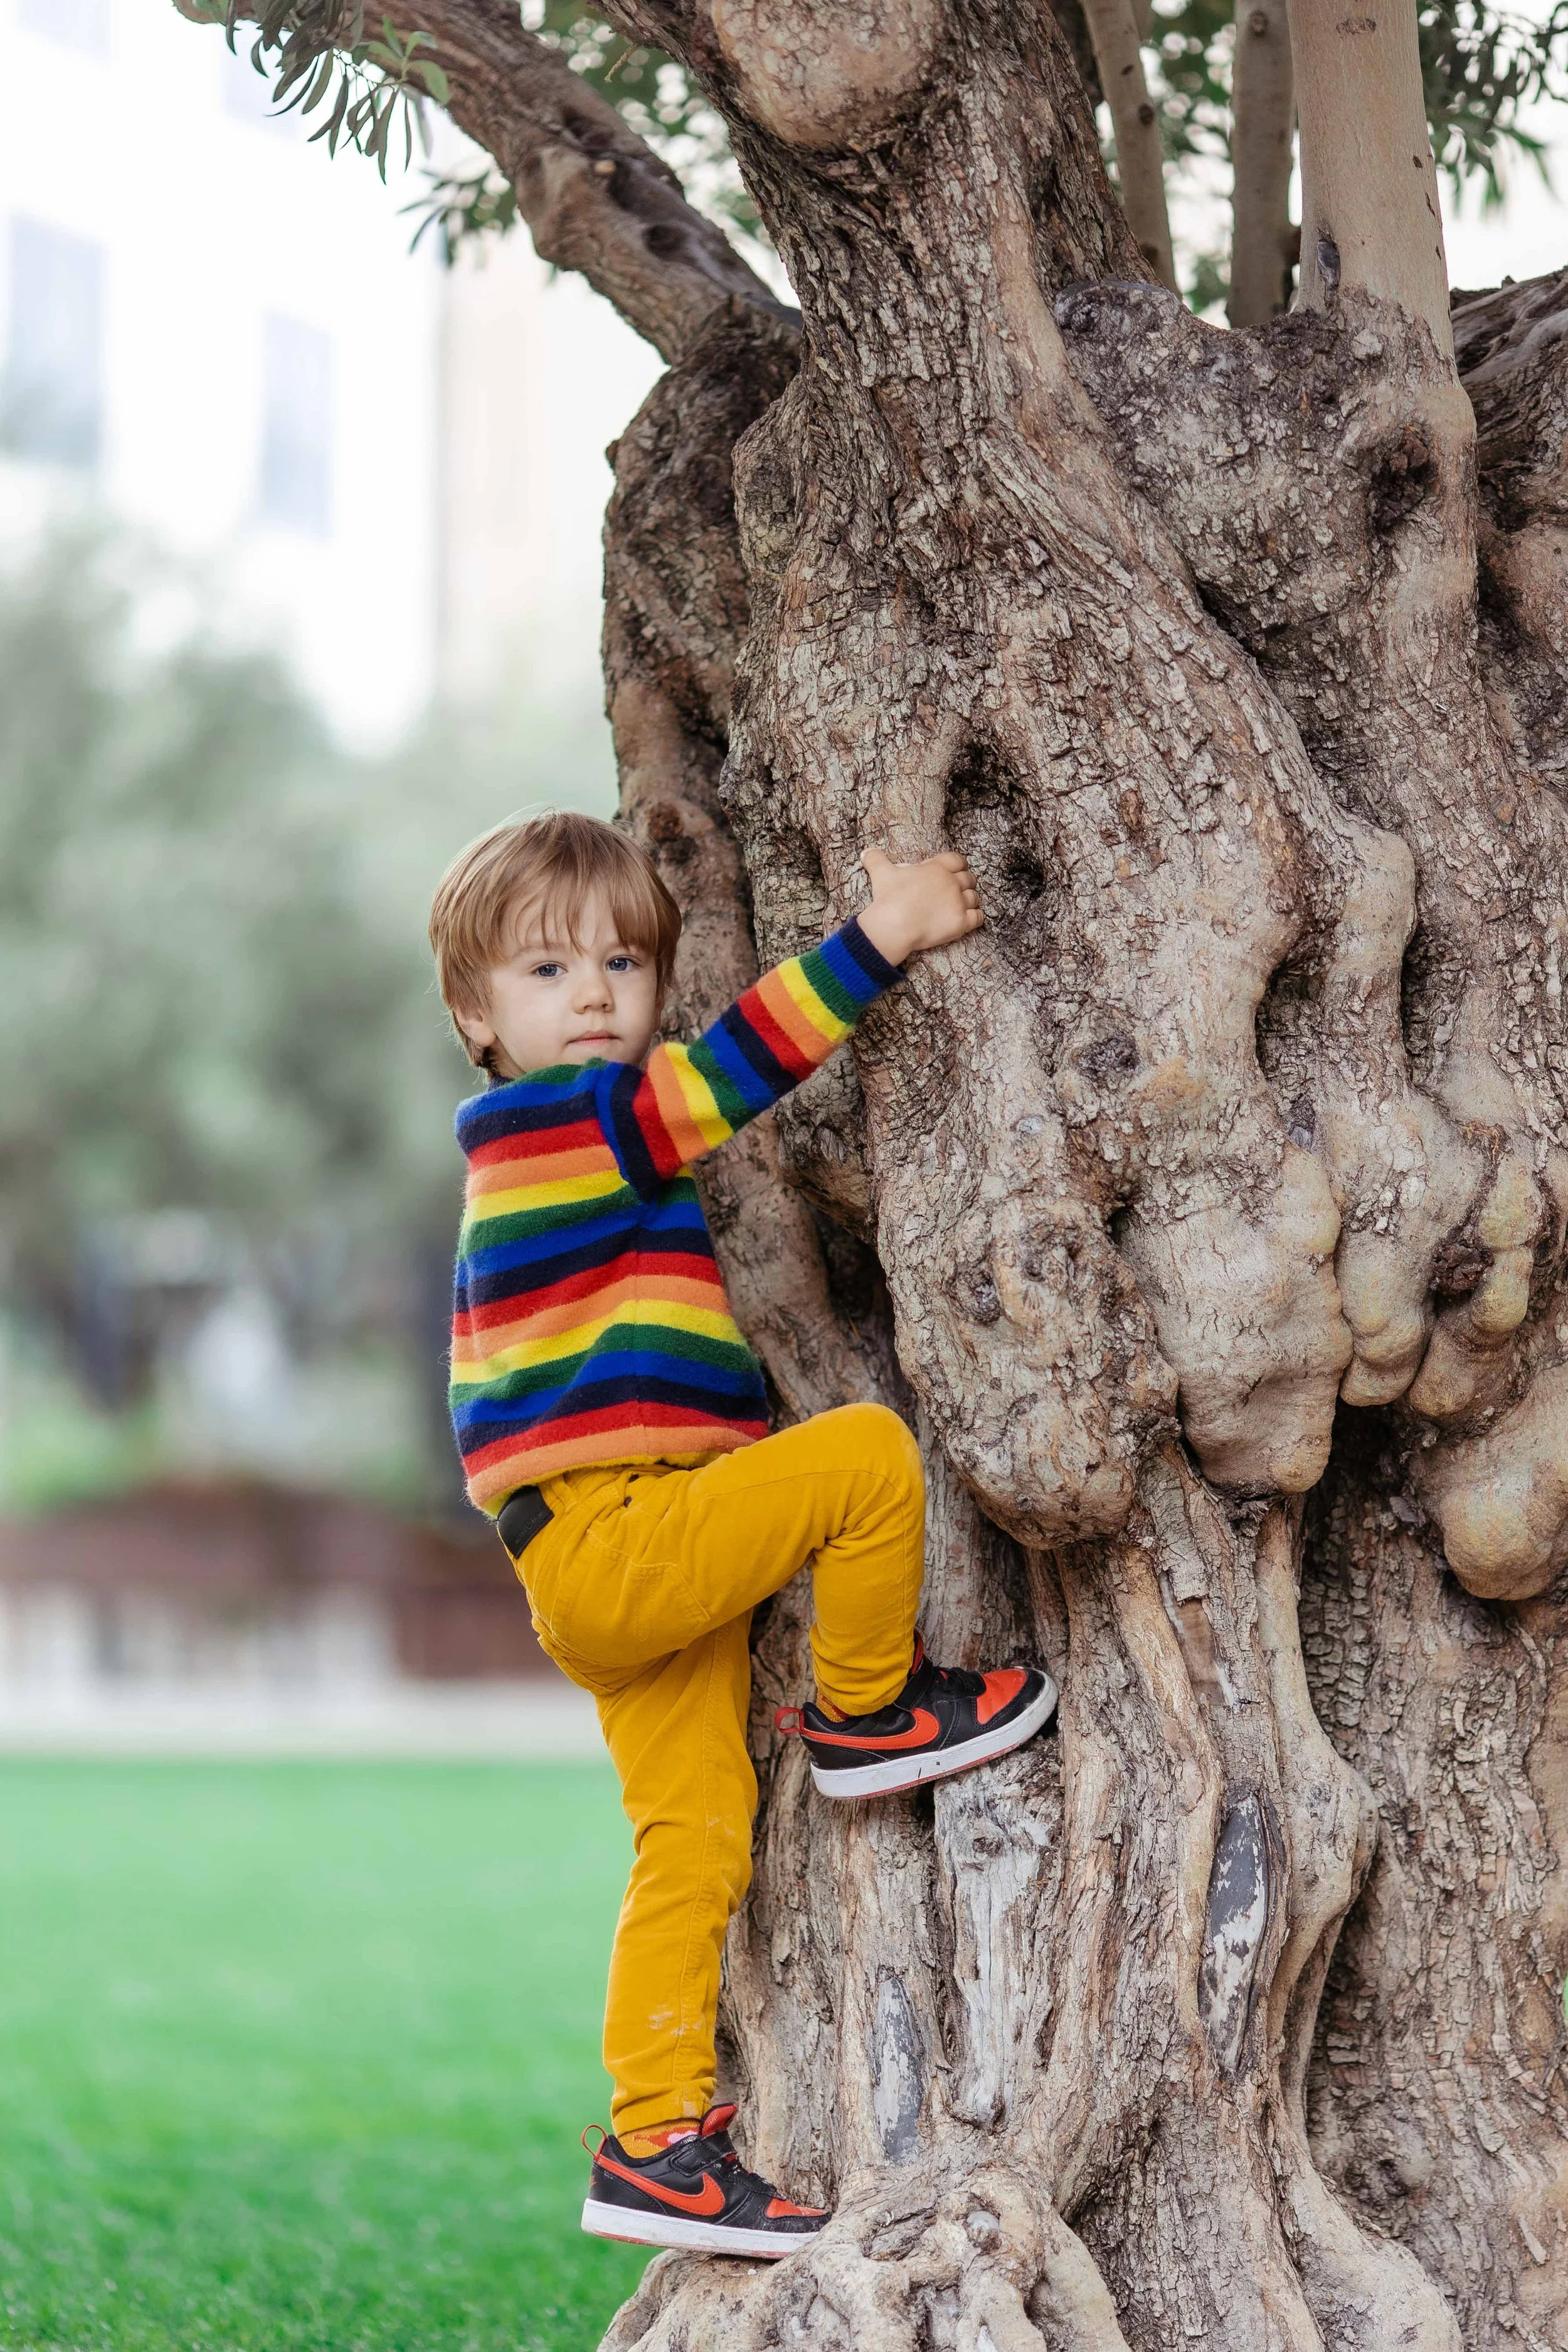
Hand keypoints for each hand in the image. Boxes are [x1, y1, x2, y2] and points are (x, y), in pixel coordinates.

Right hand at [855, 847, 983, 966]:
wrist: (894, 924)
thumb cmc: (889, 897)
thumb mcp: (881, 873)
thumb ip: (875, 859)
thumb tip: (865, 852)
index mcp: (937, 868)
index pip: (957, 860)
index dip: (959, 865)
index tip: (956, 870)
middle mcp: (951, 883)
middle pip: (968, 879)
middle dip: (965, 883)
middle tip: (956, 891)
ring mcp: (958, 903)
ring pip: (974, 898)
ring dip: (970, 901)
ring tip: (962, 906)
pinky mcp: (961, 923)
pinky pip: (978, 918)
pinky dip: (976, 918)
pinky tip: (969, 920)